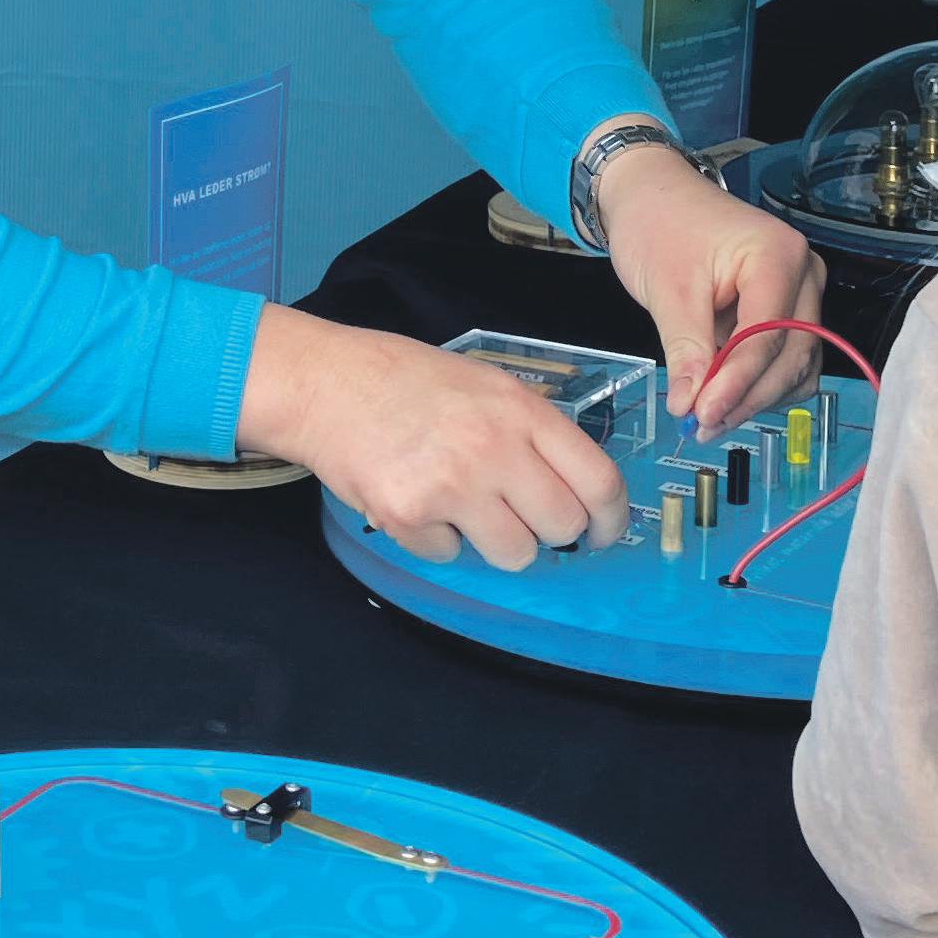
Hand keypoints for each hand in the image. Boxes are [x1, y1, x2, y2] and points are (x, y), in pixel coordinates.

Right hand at [237, 302, 630, 570]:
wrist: (324, 384)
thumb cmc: (406, 380)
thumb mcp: (486, 384)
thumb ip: (532, 430)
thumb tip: (575, 488)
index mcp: (520, 411)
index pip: (598, 480)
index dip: (613, 518)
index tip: (605, 532)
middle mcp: (493, 449)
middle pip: (563, 526)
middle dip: (549, 531)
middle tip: (520, 515)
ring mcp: (451, 486)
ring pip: (515, 554)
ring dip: (496, 542)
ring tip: (464, 507)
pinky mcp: (409, 516)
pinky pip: (451, 557)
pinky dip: (438, 540)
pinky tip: (418, 501)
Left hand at [591, 130, 825, 435]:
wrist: (653, 196)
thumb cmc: (659, 225)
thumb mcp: (666, 289)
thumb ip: (685, 349)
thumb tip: (691, 404)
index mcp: (778, 256)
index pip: (768, 336)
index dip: (737, 383)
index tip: (703, 415)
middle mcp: (804, 274)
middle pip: (791, 355)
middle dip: (746, 396)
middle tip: (701, 425)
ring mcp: (801, 293)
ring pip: (795, 365)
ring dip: (754, 397)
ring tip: (705, 417)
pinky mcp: (787, 310)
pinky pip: (786, 359)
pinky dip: (757, 383)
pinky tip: (722, 397)